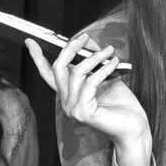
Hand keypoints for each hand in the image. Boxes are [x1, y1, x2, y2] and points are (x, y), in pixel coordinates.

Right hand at [25, 34, 151, 165]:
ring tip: (110, 51)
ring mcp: (73, 109)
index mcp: (69, 95)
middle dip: (71, 48)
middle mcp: (67, 102)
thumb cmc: (121, 105)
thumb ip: (92, 63)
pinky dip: (103, 69)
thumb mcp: (105, 77)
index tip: (31, 41)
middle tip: (85, 37)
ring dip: (95, 57)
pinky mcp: (83, 112)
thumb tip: (87, 42)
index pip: (48, 75)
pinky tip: (114, 64)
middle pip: (58, 68)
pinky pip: (90, 82)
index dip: (38, 58)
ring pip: (76, 72)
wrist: (134, 128)